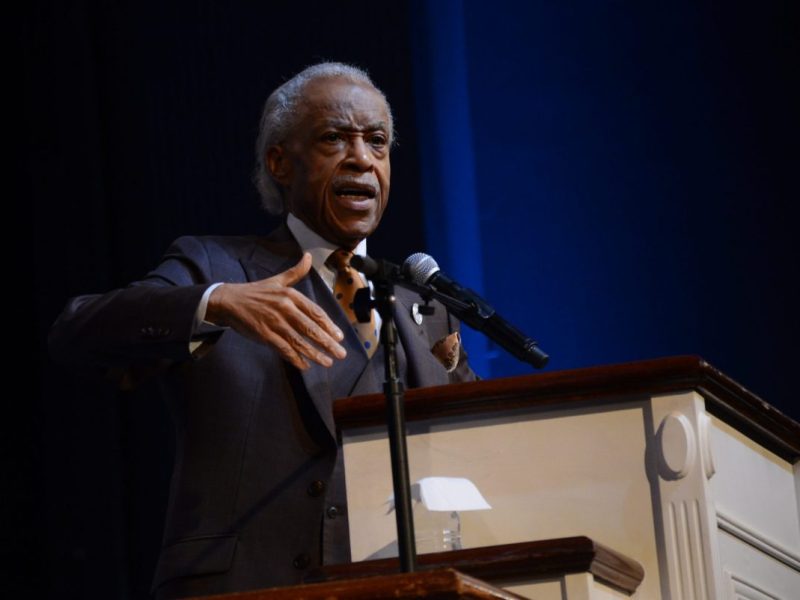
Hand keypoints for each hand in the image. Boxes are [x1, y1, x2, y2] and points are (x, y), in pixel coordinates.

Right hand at [206, 253, 346, 369]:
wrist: (228, 300)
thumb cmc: (255, 291)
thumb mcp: (277, 280)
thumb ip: (296, 272)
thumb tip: (309, 257)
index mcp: (290, 295)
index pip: (315, 312)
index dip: (329, 325)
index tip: (340, 336)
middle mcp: (285, 308)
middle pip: (310, 328)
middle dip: (328, 343)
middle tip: (341, 353)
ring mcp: (274, 322)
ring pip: (299, 341)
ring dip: (315, 353)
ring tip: (328, 362)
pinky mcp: (264, 334)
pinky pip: (283, 348)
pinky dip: (295, 358)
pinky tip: (305, 365)